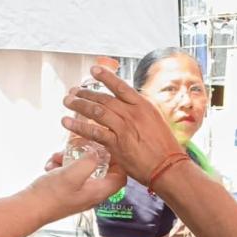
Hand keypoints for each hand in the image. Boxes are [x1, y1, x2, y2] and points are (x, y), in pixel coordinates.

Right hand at [27, 151, 125, 222]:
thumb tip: (97, 152)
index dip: (118, 163)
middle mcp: (90, 194)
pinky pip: (69, 175)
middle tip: (80, 148)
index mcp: (97, 192)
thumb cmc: (51, 195)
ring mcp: (78, 193)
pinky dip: (61, 166)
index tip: (108, 149)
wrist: (29, 209)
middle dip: (89, 156)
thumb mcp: (72, 174)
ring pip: (82, 170)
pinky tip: (51, 164)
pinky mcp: (66, 192)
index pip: (120, 178)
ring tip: (58, 156)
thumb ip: (89, 161)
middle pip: (101, 171)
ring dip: (71, 159)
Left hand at [62, 66, 182, 183]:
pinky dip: (78, 126)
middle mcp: (132, 113)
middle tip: (73, 90)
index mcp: (143, 105)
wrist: (169, 166)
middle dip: (86, 93)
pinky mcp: (116, 144)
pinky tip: (67, 122)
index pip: (121, 86)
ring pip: (97, 111)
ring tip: (67, 101)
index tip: (94, 69)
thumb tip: (128, 107)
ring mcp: (123, 128)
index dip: (106, 76)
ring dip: (79, 104)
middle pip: (104, 98)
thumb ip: (140, 112)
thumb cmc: (165, 147)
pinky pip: (93, 132)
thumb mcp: (156, 121)